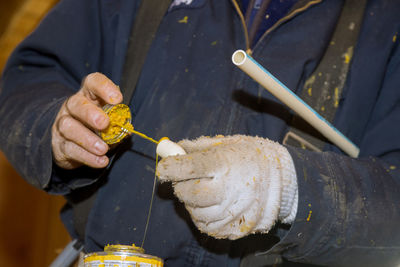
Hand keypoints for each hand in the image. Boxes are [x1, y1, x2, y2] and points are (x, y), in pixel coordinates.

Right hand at [51, 72, 121, 168]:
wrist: (71, 143)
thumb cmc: (96, 126)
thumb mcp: (109, 119)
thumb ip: (117, 121)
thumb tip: (126, 130)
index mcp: (88, 95)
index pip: (93, 83)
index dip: (104, 88)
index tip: (117, 99)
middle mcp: (72, 107)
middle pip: (77, 104)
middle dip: (90, 113)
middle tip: (104, 123)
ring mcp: (63, 125)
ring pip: (69, 128)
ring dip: (88, 139)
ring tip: (103, 149)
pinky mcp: (59, 145)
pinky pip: (71, 150)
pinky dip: (88, 157)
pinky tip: (101, 161)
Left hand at [157, 135, 297, 239]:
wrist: (284, 179)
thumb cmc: (251, 157)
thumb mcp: (226, 143)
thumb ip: (197, 147)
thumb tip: (171, 148)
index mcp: (224, 163)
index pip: (187, 168)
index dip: (170, 167)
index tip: (164, 167)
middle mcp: (229, 189)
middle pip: (189, 194)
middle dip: (180, 187)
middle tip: (185, 180)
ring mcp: (234, 211)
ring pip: (196, 213)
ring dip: (192, 204)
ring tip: (203, 192)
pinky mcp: (237, 228)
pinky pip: (208, 228)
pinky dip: (203, 218)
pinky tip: (211, 205)